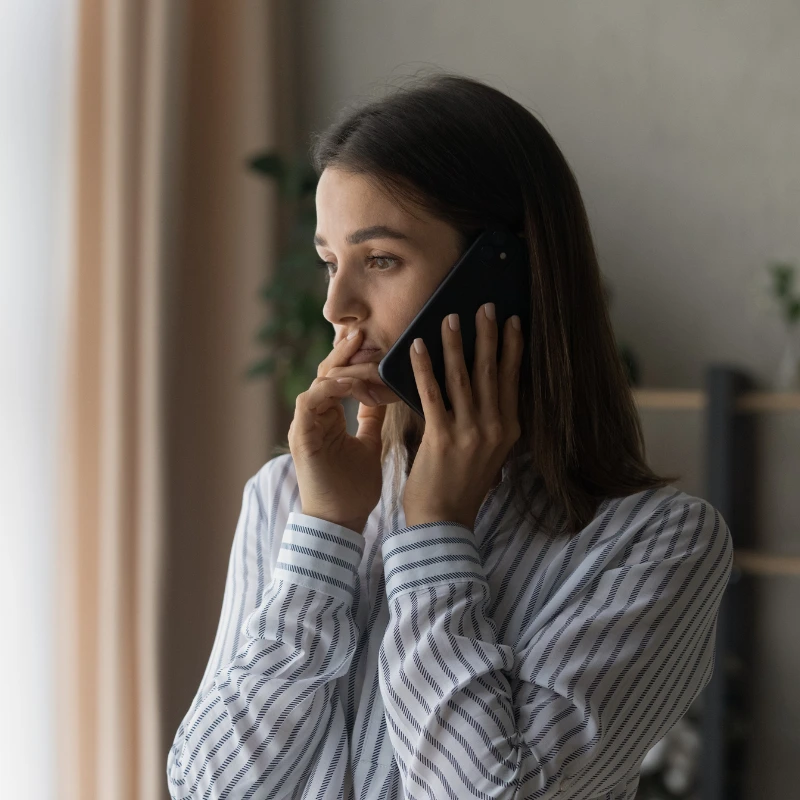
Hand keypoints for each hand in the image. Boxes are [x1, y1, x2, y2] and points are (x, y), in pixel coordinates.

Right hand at [288, 329, 387, 532]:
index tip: (377, 343)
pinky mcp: (302, 436)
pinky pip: (310, 401)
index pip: (338, 376)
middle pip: (326, 372)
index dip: (355, 359)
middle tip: (364, 332)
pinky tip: (351, 383)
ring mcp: (305, 425)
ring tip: (366, 358)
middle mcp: (313, 417)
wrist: (341, 522)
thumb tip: (383, 394)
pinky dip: (329, 389)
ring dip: (343, 368)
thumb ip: (371, 418)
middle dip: (346, 352)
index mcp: (328, 416)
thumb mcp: (369, 444)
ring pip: (318, 382)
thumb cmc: (354, 489)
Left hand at [402, 303, 523, 530]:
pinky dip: (424, 367)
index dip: (513, 348)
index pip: (512, 380)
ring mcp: (469, 432)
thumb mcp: (488, 454)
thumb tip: (483, 388)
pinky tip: (417, 346)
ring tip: (451, 317)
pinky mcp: (442, 436)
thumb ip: (489, 422)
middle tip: (486, 306)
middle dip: (489, 335)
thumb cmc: (461, 486)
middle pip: (491, 372)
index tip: (514, 321)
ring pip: (462, 377)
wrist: (443, 522)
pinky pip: (431, 393)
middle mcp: (494, 428)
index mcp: (508, 430)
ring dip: (456, 344)